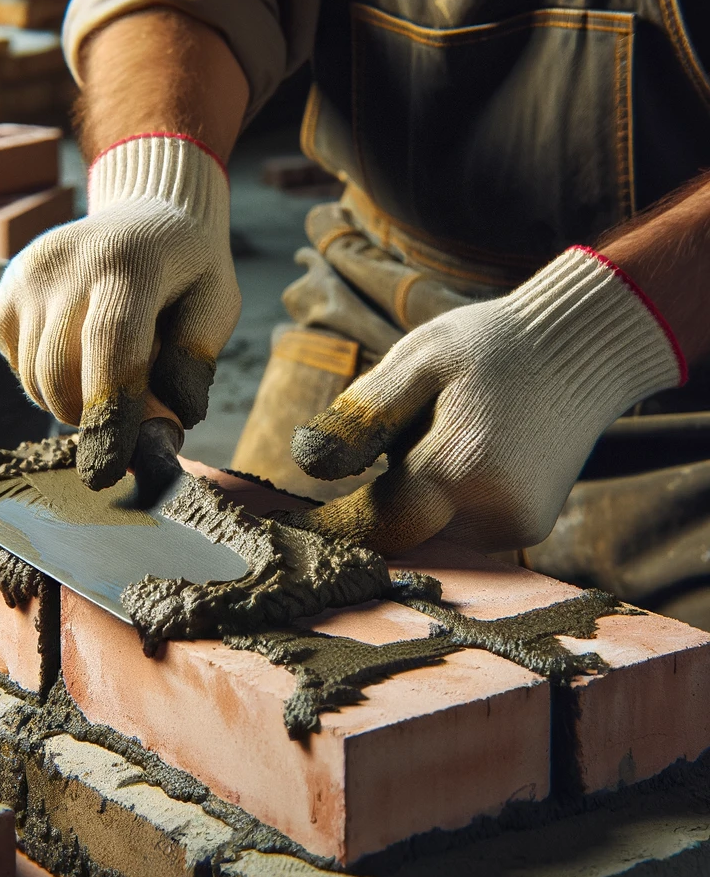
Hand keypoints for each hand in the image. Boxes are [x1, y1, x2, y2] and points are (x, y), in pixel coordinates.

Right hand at [0, 134, 239, 489]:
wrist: (149, 209)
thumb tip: (162, 426)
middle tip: (130, 413)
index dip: (110, 416)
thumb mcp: (217, 305)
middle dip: (94, 418)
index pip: (112, 348)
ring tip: (109, 371)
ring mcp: (30, 274)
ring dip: (71, 401)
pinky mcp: (7, 288)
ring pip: (35, 379)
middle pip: (63, 375)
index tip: (108, 471)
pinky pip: (16, 364)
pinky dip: (46, 378)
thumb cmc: (190, 269)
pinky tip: (79, 348)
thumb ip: (193, 365)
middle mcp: (71, 264)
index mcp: (133, 265)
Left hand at [282, 247, 685, 554]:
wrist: (584, 347)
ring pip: (429, 530)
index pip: (371, 525)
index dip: (330, 526)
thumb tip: (305, 464)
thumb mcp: (418, 360)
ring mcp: (515, 524)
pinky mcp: (527, 527)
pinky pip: (460, 527)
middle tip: (391, 444)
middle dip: (376, 499)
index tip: (291, 525)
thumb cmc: (492, 346)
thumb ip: (361, 416)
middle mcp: (491, 510)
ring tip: (442, 436)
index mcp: (457, 466)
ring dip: (414, 497)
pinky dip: (445, 500)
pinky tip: (466, 450)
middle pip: (399, 528)